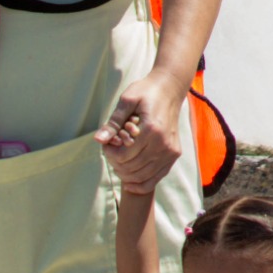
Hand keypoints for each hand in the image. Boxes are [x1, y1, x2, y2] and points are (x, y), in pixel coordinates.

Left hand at [96, 68, 188, 192]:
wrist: (170, 89)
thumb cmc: (147, 92)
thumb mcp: (127, 100)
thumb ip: (113, 122)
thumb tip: (98, 140)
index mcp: (151, 130)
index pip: (123, 156)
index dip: (109, 154)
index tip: (106, 144)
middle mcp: (163, 143)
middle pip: (131, 169)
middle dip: (115, 164)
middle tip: (111, 152)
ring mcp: (170, 150)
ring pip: (143, 176)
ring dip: (126, 174)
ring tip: (119, 161)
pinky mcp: (174, 153)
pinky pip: (157, 177)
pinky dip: (142, 183)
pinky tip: (129, 180)